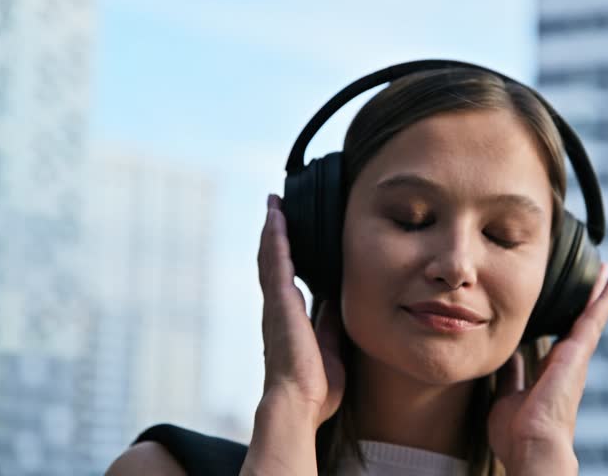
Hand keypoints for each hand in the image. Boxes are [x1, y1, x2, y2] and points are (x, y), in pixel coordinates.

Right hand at [256, 194, 344, 426]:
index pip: (286, 279)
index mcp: (290, 321)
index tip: (286, 235)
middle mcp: (278, 309)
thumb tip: (336, 302)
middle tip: (275, 208)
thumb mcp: (331, 347)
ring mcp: (276, 304)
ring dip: (273, 228)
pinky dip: (276, 236)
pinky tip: (276, 216)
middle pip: (273, 262)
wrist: (299, 403)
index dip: (285, 256)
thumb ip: (330, 324)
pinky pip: (276, 261)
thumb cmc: (315, 386)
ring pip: (271, 256)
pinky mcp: (280, 301)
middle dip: (274, 235)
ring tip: (274, 204)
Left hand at [488, 263, 607, 472]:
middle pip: (579, 323)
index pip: (558, 338)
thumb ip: (511, 374)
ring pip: (590, 317)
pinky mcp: (578, 353)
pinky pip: (593, 319)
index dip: (564, 321)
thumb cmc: (518, 433)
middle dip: (587, 301)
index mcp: (550, 373)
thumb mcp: (508, 395)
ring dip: (599, 294)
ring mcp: (576, 358)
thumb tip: (507, 356)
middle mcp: (567, 363)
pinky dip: (603, 300)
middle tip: (598, 278)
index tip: (566, 305)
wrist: (531, 445)